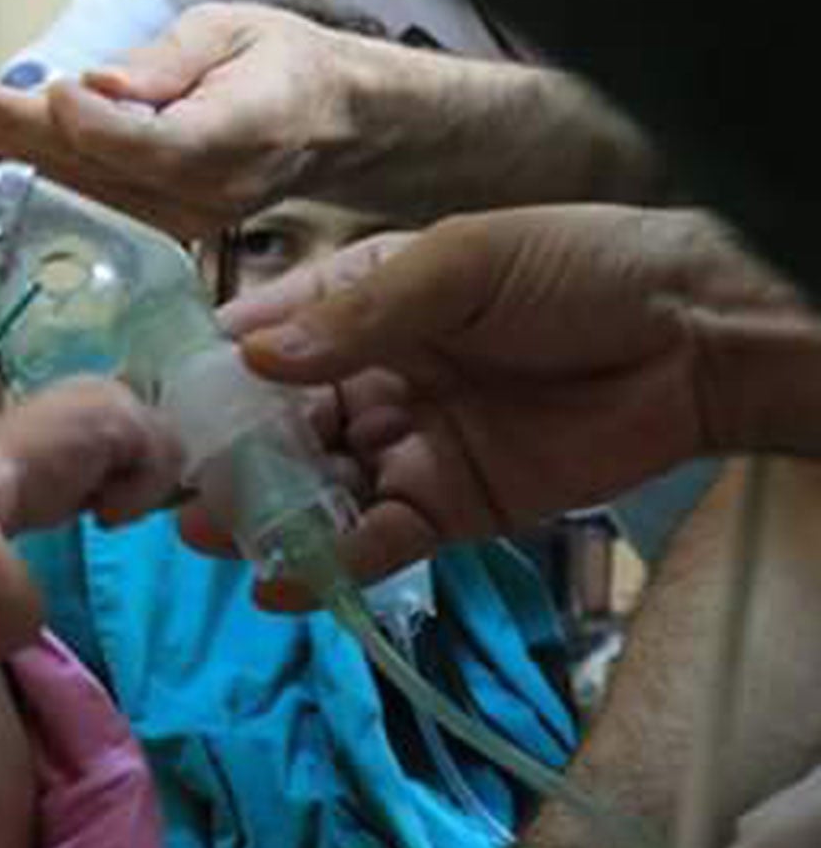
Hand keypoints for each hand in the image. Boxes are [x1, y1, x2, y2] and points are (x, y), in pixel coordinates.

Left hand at [0, 4, 382, 240]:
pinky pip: (92, 209)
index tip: (49, 90)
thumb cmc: (274, 65)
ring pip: (86, 196)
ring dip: (19, 162)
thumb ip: (167, 61)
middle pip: (102, 173)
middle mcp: (209, 195)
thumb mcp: (230, 31)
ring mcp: (183, 226)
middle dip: (24, 138)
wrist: (324, 125)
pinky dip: (42, 180)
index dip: (97, 126)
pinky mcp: (160, 238)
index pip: (156, 145)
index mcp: (240, 137)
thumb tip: (98, 88)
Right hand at [183, 205, 802, 604]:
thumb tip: (252, 358)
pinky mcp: (449, 510)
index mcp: (363, 305)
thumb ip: (357, 315)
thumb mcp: (459, 265)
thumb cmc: (576, 270)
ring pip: (315, 490)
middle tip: (163, 492)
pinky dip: (329, 564)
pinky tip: (281, 581)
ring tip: (205, 538)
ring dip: (262, 516)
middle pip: (278, 427)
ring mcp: (407, 448)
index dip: (209, 375)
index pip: (266, 342)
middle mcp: (372, 379)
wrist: (700, 336)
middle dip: (223, 460)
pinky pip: (376, 542)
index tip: (148, 407)